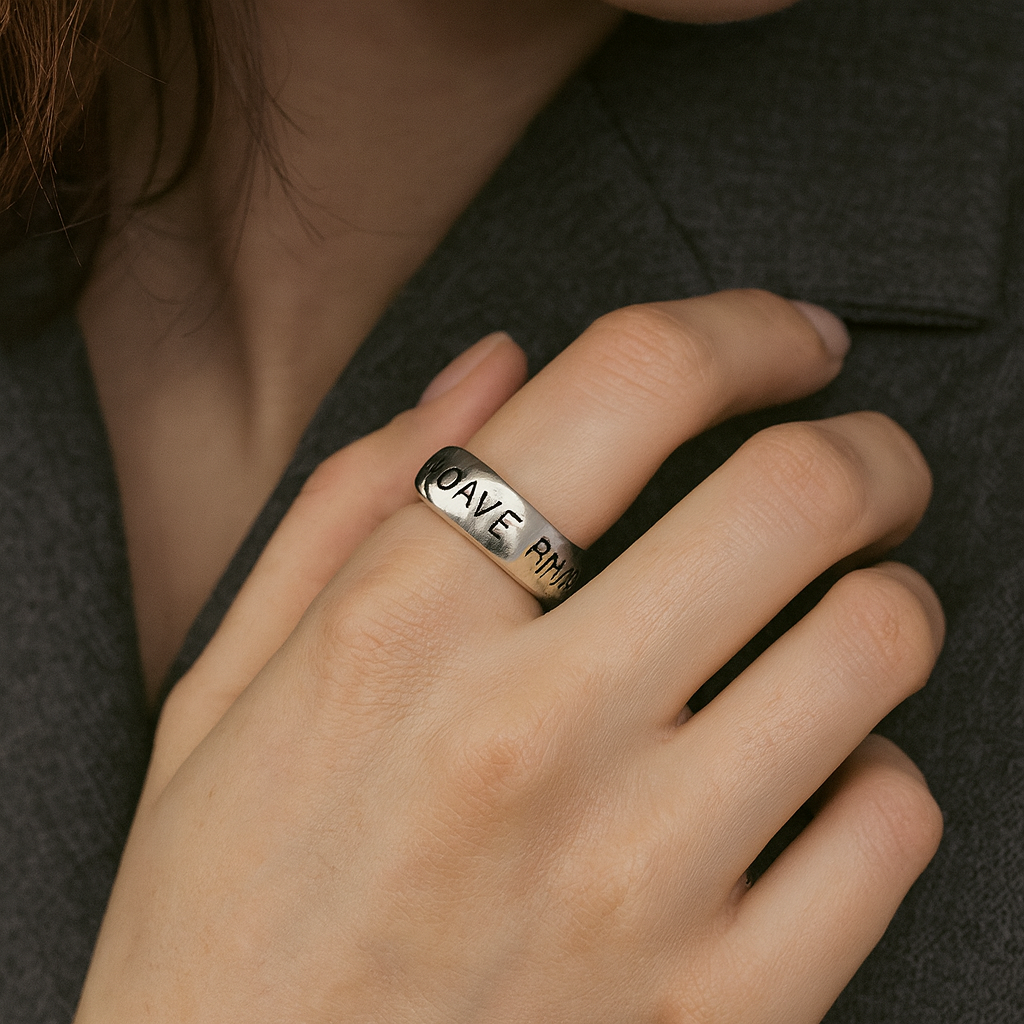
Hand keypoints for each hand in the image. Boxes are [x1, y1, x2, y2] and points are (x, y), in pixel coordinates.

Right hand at [76, 290, 942, 1022]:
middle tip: (857, 460)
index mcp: (396, 631)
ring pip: (877, 645)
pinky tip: (811, 779)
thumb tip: (499, 365)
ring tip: (839, 612)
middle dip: (861, 447)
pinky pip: (891, 823)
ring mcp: (643, 885)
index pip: (628, 385)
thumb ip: (356, 498)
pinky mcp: (726, 1015)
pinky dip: (876, 772)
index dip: (740, 329)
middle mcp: (529, 737)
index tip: (787, 338)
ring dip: (882, 596)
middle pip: (794, 493)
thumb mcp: (224, 686)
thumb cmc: (223, 918)